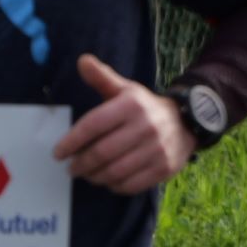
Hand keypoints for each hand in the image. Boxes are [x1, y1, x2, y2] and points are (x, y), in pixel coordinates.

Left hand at [56, 54, 194, 194]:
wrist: (188, 121)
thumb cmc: (146, 107)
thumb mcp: (126, 89)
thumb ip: (102, 77)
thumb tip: (82, 60)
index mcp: (131, 106)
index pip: (92, 126)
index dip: (71, 142)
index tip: (58, 154)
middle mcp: (146, 127)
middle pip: (102, 152)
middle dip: (80, 164)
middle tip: (71, 169)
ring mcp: (157, 149)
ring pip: (115, 171)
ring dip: (95, 177)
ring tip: (88, 175)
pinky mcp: (165, 167)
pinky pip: (132, 183)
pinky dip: (115, 186)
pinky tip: (108, 181)